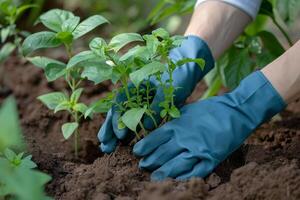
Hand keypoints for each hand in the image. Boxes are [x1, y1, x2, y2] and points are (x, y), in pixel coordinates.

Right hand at [98, 36, 214, 152]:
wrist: (186, 70)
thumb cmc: (176, 76)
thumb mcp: (166, 91)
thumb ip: (156, 107)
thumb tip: (146, 127)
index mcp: (134, 87)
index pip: (119, 105)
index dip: (117, 121)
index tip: (120, 136)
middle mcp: (133, 96)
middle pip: (116, 114)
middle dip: (109, 131)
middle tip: (105, 147)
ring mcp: (139, 103)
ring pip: (123, 119)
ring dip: (115, 134)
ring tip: (108, 148)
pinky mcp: (147, 110)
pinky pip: (135, 122)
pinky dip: (129, 132)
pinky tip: (124, 144)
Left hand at [133, 71, 285, 180]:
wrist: (235, 111)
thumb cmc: (209, 109)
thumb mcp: (186, 110)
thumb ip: (172, 122)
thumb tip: (158, 131)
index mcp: (177, 125)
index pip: (154, 139)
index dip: (144, 148)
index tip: (137, 152)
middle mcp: (184, 138)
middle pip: (161, 154)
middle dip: (149, 162)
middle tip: (142, 166)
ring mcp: (198, 150)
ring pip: (175, 166)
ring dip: (163, 172)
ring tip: (154, 177)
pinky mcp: (211, 159)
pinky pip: (194, 172)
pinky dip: (183, 178)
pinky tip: (175, 180)